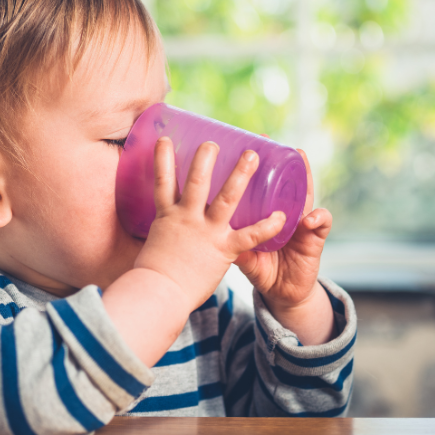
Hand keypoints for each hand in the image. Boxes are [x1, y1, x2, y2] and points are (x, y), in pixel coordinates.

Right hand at [134, 137, 286, 312]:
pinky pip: (249, 235)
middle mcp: (186, 218)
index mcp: (167, 216)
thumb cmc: (152, 276)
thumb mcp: (153, 245)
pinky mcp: (223, 249)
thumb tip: (160, 235)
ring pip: (225, 198)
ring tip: (252, 155)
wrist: (158, 294)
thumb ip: (164, 234)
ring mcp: (205, 232)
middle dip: (205, 159)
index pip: (162, 181)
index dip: (163, 158)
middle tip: (213, 142)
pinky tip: (282, 216)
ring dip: (240, 175)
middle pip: (196, 181)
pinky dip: (267, 226)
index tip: (165, 139)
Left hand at [233, 149, 335, 343]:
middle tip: (269, 139)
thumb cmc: (262, 268)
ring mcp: (301, 224)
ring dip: (304, 176)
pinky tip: (313, 216)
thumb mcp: (240, 254)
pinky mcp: (315, 241)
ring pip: (305, 195)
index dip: (253, 168)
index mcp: (265, 214)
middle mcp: (284, 213)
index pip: (261, 187)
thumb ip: (225, 243)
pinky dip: (318, 219)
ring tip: (301, 157)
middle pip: (282, 182)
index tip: (241, 143)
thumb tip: (198, 230)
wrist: (284, 294)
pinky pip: (320, 227)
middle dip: (277, 159)